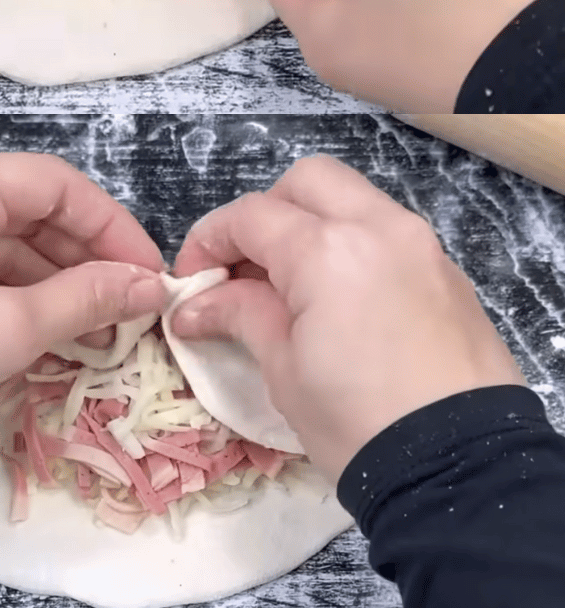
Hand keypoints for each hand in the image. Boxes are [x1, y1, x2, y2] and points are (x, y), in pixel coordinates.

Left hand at [0, 143, 165, 429]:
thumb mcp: (5, 329)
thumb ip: (84, 299)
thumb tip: (148, 286)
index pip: (56, 186)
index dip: (112, 231)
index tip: (149, 277)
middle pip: (21, 206)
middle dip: (76, 259)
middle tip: (123, 309)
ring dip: (37, 275)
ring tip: (86, 327)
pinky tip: (29, 322)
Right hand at [170, 156, 524, 482]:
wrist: (461, 473)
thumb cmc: (358, 424)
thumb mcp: (284, 371)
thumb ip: (240, 316)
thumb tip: (194, 305)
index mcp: (327, 250)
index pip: (250, 216)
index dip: (210, 241)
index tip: (191, 280)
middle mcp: (377, 227)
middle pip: (307, 182)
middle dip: (269, 213)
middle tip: (249, 268)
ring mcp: (421, 246)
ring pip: (355, 200)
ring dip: (316, 224)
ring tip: (296, 286)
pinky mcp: (449, 274)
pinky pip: (390, 236)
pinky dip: (357, 248)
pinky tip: (346, 304)